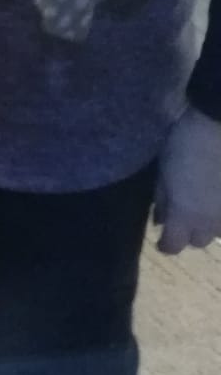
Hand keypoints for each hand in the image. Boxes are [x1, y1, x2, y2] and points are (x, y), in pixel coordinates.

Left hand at [154, 106, 220, 254]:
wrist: (219, 128)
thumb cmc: (184, 146)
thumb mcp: (163, 172)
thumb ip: (162, 200)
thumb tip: (160, 220)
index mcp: (184, 216)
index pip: (174, 246)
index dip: (166, 244)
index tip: (162, 239)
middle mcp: (210, 223)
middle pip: (198, 242)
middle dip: (188, 233)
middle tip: (183, 216)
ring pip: (218, 232)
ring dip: (209, 224)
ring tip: (203, 205)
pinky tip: (216, 196)